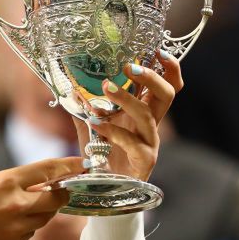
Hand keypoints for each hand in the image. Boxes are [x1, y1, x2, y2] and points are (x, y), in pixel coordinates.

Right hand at [0, 157, 84, 239]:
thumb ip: (14, 185)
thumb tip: (39, 185)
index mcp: (7, 182)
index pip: (49, 170)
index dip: (68, 166)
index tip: (80, 163)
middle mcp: (17, 204)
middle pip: (57, 198)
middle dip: (62, 194)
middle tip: (60, 191)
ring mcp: (17, 227)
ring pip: (44, 219)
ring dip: (39, 213)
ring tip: (15, 211)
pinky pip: (28, 234)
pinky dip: (23, 229)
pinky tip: (2, 227)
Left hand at [74, 50, 182, 181]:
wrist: (103, 189)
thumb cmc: (101, 155)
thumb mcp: (90, 126)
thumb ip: (83, 106)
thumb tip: (69, 85)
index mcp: (143, 112)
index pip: (166, 86)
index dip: (169, 68)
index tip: (157, 50)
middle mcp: (150, 125)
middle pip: (167, 95)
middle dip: (151, 77)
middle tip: (128, 67)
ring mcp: (150, 143)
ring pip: (148, 115)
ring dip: (127, 99)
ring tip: (105, 87)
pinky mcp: (144, 161)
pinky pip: (133, 143)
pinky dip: (113, 131)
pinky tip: (96, 123)